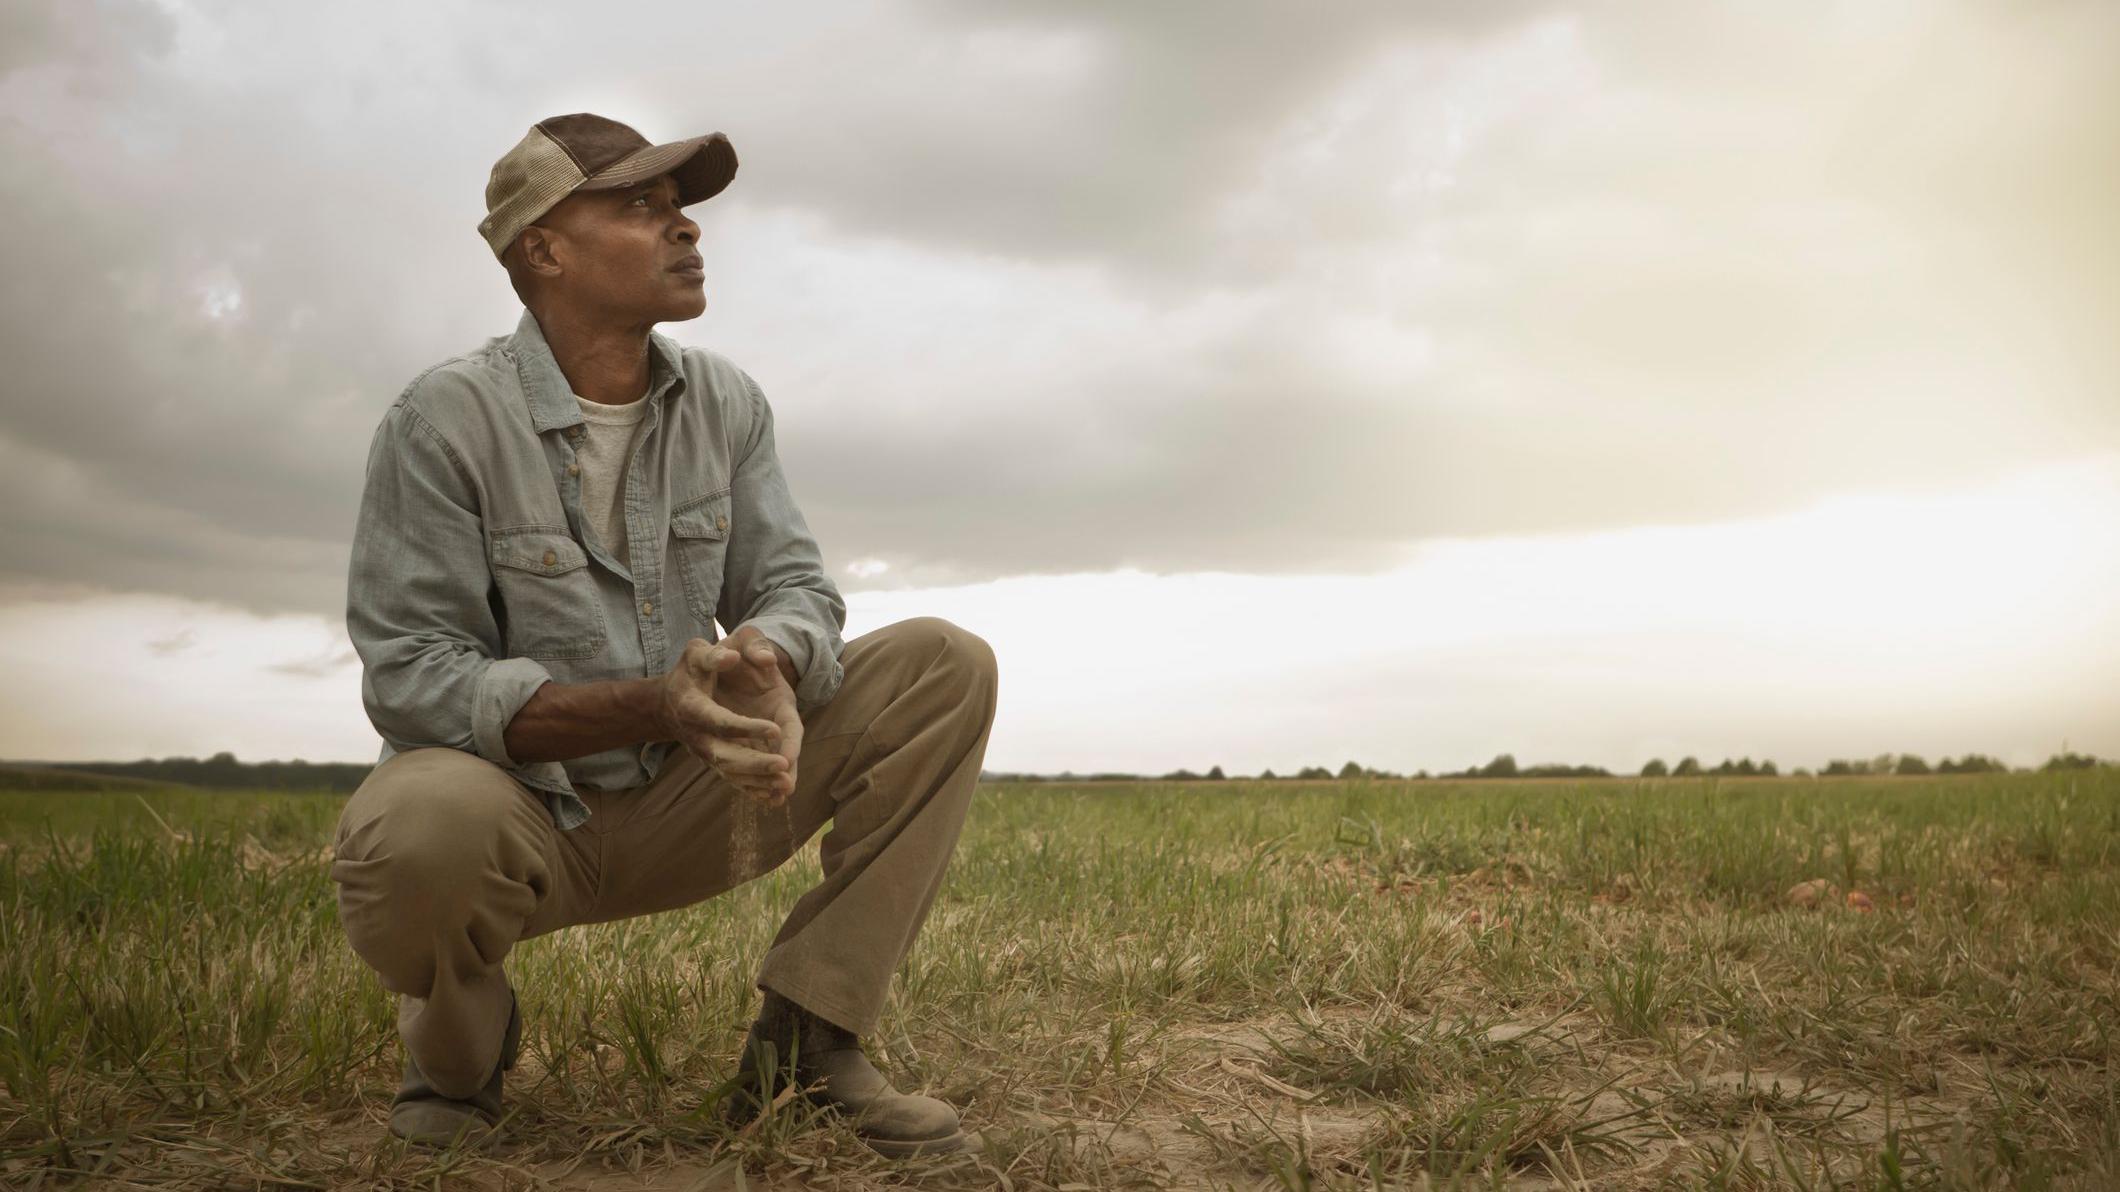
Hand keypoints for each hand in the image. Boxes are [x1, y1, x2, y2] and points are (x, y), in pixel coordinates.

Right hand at [657, 631, 801, 805]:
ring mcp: (705, 752)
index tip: (774, 729)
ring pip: (731, 773)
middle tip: (783, 766)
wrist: (671, 700)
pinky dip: (753, 790)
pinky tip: (776, 798)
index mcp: (692, 707)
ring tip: (786, 786)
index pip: (719, 721)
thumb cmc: (691, 670)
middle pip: (724, 756)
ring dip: (758, 782)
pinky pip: (734, 780)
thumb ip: (715, 654)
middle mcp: (697, 736)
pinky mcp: (715, 761)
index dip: (745, 727)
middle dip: (754, 764)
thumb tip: (733, 657)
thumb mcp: (697, 652)